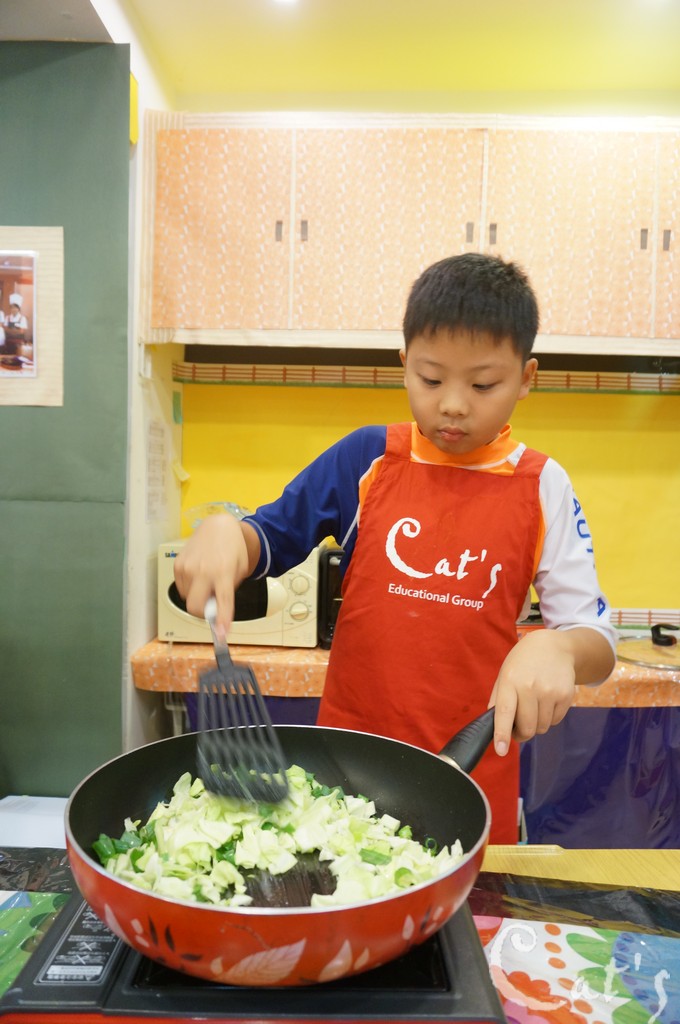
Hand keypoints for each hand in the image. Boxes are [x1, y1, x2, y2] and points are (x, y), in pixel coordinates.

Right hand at [173, 515, 255, 639]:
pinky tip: (199, 575)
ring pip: (187, 599)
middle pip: (195, 607)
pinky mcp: (178, 564)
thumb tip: (215, 613)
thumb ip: (228, 591)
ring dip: (197, 597)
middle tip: (212, 605)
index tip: (220, 635)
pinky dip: (190, 588)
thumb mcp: (238, 570)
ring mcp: (187, 567)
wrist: (219, 526)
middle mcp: (202, 570)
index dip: (221, 621)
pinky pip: (181, 588)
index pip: (222, 602)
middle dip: (203, 613)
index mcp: (222, 572)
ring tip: (208, 581)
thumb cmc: (232, 549)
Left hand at [488, 629, 576, 756]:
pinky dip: (549, 718)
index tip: (501, 750)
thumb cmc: (524, 662)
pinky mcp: (566, 696)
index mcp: (510, 681)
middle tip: (518, 726)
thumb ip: (498, 699)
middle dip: (521, 733)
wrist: (554, 646)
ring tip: (534, 707)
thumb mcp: (505, 673)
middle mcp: (531, 687)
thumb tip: (494, 725)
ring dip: (536, 725)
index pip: (504, 712)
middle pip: (527, 728)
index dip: (502, 734)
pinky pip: (555, 721)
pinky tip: (546, 701)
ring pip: (542, 728)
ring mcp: (550, 692)